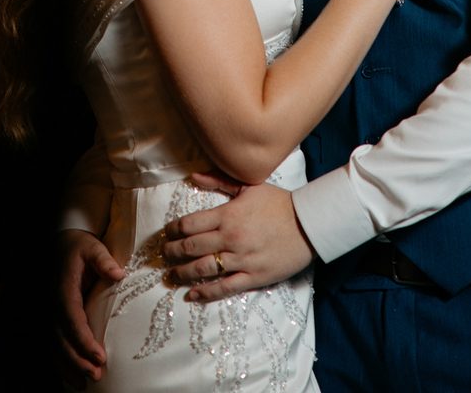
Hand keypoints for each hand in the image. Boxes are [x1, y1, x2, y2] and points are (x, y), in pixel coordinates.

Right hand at [55, 228, 124, 382]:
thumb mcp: (93, 247)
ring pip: (55, 345)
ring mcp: (51, 312)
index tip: (99, 357)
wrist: (61, 242)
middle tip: (95, 376)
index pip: (72, 319)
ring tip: (85, 384)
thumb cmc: (80, 246)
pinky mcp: (54, 318)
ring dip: (69, 366)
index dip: (84, 340)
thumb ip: (104, 260)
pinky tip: (74, 378)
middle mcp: (54, 304)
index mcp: (64, 289)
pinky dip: (62, 363)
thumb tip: (118, 274)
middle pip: (61, 338)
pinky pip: (54, 344)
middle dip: (77, 359)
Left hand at [162, 178, 313, 302]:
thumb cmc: (279, 203)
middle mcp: (230, 238)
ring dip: (183, 273)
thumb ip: (219, 181)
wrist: (308, 224)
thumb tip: (194, 176)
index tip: (165, 234)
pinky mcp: (253, 277)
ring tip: (171, 275)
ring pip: (203, 269)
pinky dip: (206, 293)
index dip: (173, 230)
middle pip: (191, 247)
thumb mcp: (249, 186)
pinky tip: (192, 295)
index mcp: (228, 215)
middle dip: (172, 252)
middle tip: (162, 255)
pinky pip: (225, 287)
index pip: (190, 224)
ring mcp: (241, 260)